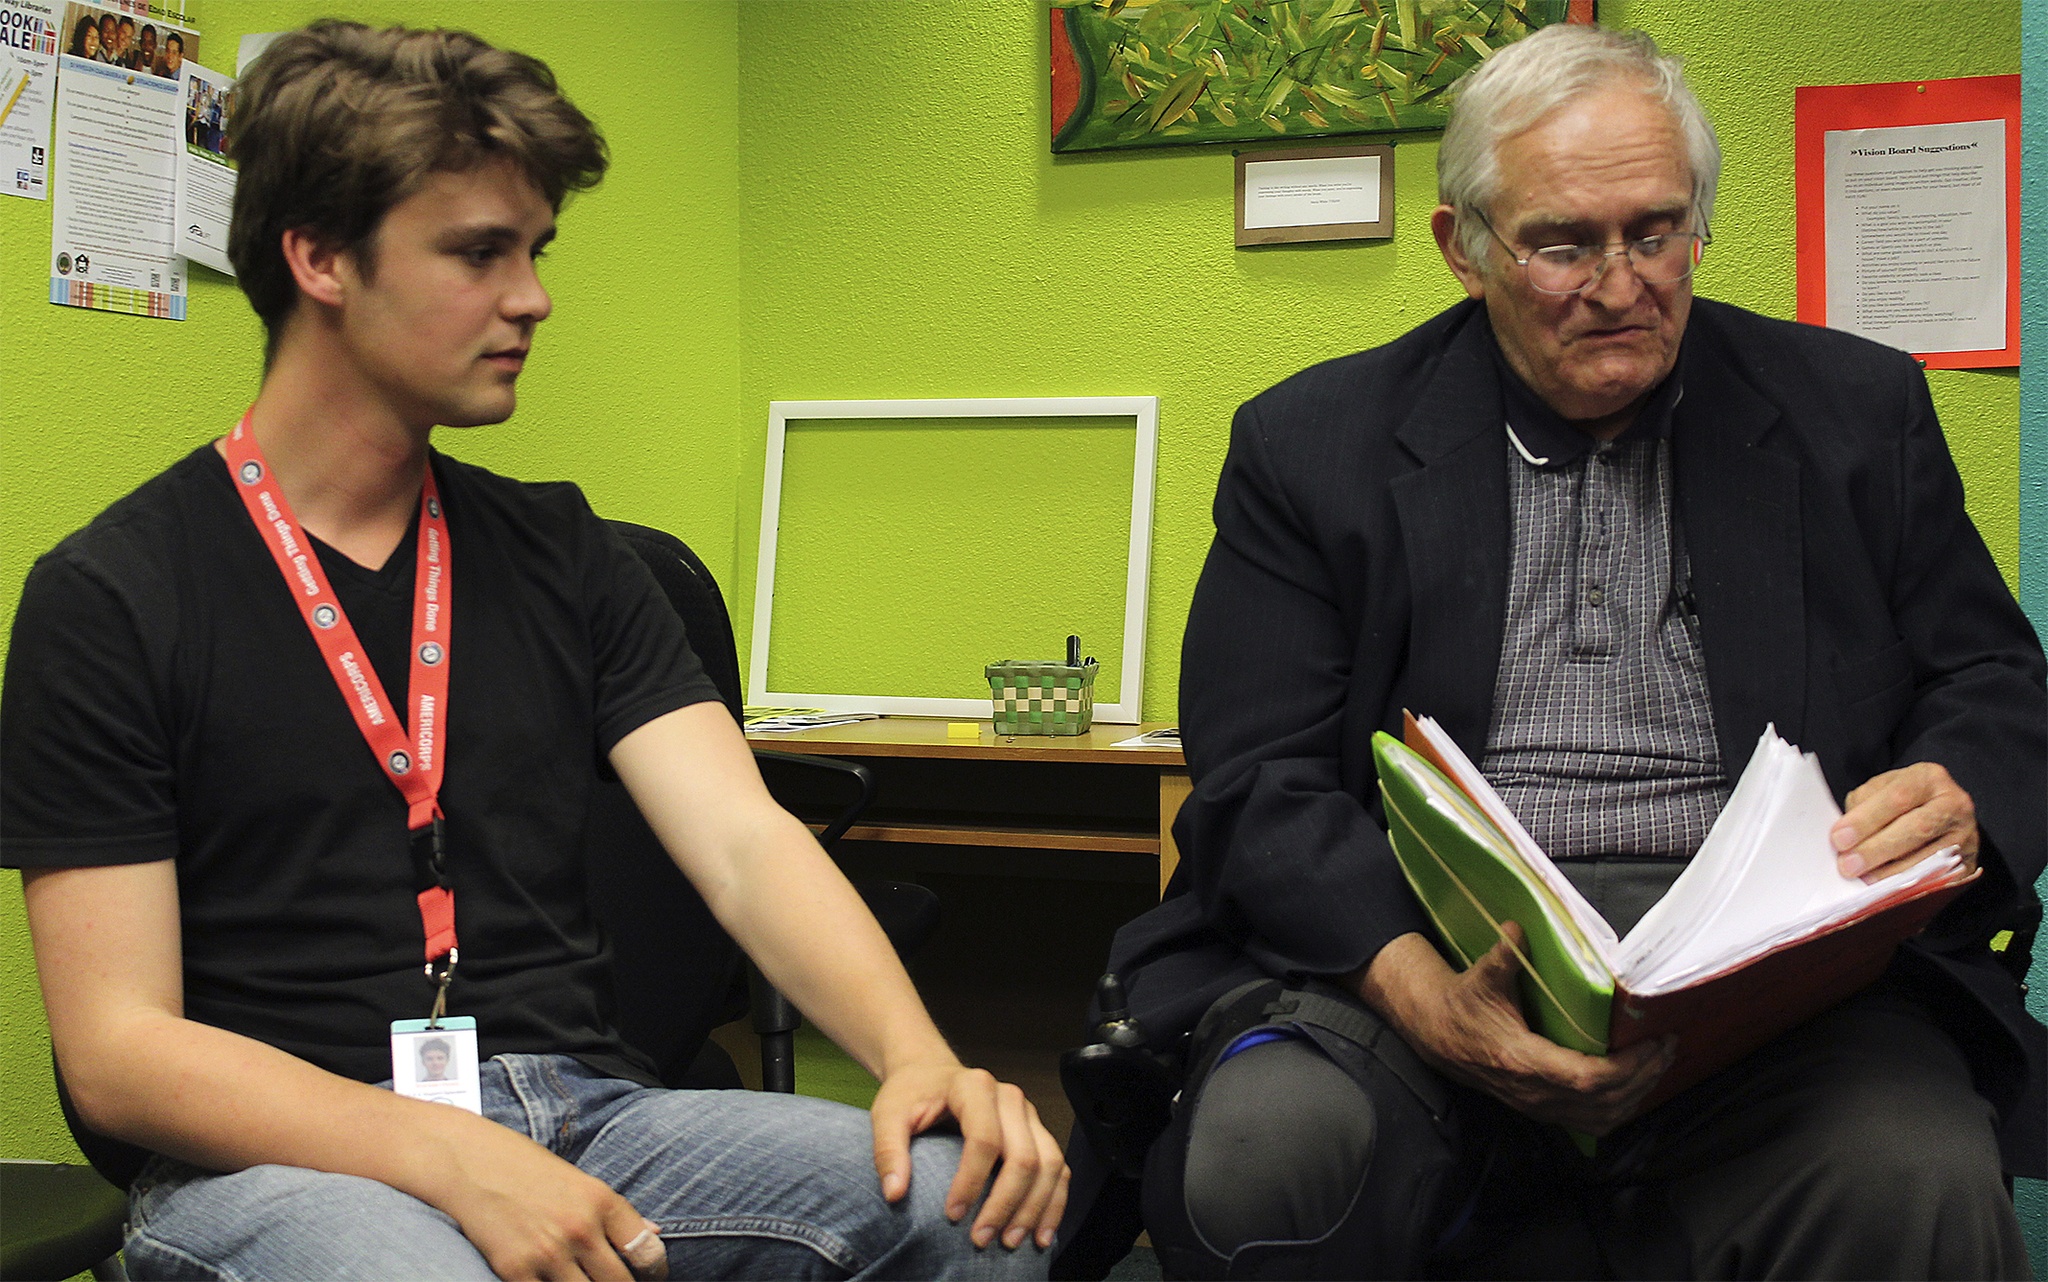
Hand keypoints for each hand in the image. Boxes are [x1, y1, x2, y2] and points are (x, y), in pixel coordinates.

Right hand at [430, 1121, 666, 1280]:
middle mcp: (580, 1228)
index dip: (654, 1271)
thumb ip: (613, 1212)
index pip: (646, 1251)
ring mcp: (548, 1253)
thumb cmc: (522, 1165)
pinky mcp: (515, 1270)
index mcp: (601, 1200)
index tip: (650, 1277)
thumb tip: (653, 1233)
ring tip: (584, 1279)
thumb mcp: (576, 1179)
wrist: (465, 1161)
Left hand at [870, 1060, 1067, 1250]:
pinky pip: (1058, 1169)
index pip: (984, 1138)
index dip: (971, 1181)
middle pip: (1023, 1156)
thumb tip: (894, 1194)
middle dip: (1005, 1204)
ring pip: (1049, 1164)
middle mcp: (1010, 1098)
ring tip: (1010, 1243)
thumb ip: (888, 1150)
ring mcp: (1029, 1115)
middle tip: (981, 1239)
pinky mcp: (1038, 1132)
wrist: (931, 1073)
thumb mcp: (888, 1114)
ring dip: (1034, 1209)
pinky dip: (1054, 1203)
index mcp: (974, 1086)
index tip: (952, 1215)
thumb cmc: (912, 1094)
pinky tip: (1041, 1233)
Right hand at [1356, 928, 1673, 1135]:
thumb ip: (1502, 957)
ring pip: (1603, 1117)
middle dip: (1644, 1075)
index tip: (1653, 1042)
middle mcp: (1534, 1092)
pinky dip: (1620, 1107)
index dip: (1628, 1067)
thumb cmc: (1463, 1006)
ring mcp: (1539, 1106)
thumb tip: (1517, 929)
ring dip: (1638, 1093)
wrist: (1437, 1036)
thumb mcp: (1480, 978)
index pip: (1588, 1078)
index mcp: (1523, 1060)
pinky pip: (1592, 1122)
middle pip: (1606, 1101)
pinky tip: (1635, 1086)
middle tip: (1667, 1045)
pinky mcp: (1542, 1110)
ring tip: (1658, 1064)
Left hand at [1831, 762, 1977, 882]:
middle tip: (1848, 866)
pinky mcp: (1968, 864)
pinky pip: (1937, 879)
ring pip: (1928, 858)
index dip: (1867, 820)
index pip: (1898, 797)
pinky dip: (1909, 887)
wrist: (1944, 813)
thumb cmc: (1904, 801)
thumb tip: (1843, 835)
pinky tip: (1887, 891)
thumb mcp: (1883, 789)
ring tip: (1863, 880)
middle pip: (1916, 829)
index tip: (1839, 839)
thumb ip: (1863, 806)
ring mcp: (1966, 836)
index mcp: (1929, 779)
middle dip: (1877, 850)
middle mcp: (1954, 804)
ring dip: (1890, 873)